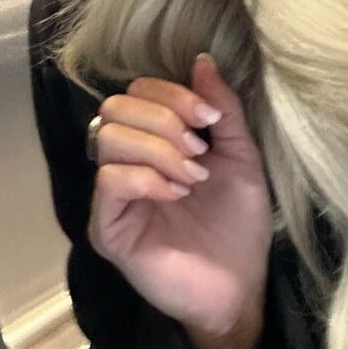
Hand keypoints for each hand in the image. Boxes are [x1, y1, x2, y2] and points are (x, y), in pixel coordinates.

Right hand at [88, 54, 272, 348]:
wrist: (241, 288)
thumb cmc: (239, 225)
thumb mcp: (240, 157)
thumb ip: (221, 109)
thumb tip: (202, 60)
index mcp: (151, 141)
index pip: (137, 91)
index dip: (173, 94)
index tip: (210, 119)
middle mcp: (124, 162)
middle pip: (116, 107)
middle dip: (164, 119)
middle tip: (199, 150)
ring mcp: (111, 196)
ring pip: (108, 137)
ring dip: (158, 149)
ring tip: (192, 177)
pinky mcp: (107, 228)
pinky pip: (110, 180)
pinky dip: (148, 177)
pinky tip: (176, 193)